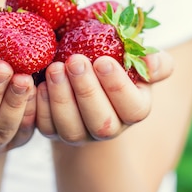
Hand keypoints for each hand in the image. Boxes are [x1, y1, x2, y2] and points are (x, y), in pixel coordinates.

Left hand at [35, 51, 173, 144]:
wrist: (85, 69)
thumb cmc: (115, 59)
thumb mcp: (136, 58)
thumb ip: (153, 61)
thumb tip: (152, 62)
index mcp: (134, 109)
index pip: (132, 108)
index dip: (118, 87)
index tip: (103, 60)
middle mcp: (109, 128)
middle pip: (101, 123)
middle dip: (87, 91)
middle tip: (75, 61)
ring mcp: (80, 133)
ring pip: (71, 128)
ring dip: (61, 98)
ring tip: (54, 68)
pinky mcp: (53, 131)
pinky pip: (45, 126)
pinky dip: (40, 106)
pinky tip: (38, 83)